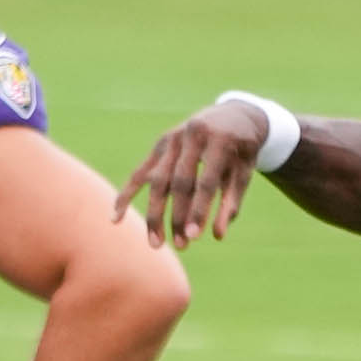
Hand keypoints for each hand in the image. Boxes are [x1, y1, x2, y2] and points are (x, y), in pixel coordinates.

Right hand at [118, 101, 270, 248]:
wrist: (233, 114)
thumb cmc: (242, 150)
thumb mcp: (244, 172)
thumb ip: (232, 202)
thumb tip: (217, 236)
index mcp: (218, 140)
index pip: (205, 182)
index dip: (199, 210)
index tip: (195, 236)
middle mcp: (191, 136)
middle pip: (179, 183)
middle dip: (177, 216)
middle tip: (181, 246)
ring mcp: (171, 139)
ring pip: (157, 181)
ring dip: (155, 214)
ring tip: (155, 243)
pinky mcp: (159, 145)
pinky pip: (140, 172)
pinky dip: (127, 194)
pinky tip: (116, 218)